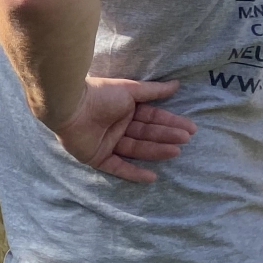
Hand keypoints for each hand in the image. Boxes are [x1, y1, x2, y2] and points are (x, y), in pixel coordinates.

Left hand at [50, 77, 195, 182]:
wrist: (71, 106)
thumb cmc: (100, 94)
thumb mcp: (129, 90)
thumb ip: (153, 90)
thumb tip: (177, 84)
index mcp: (123, 110)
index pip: (151, 118)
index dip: (170, 122)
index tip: (190, 129)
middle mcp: (117, 126)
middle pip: (146, 134)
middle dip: (166, 136)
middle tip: (186, 139)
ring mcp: (107, 143)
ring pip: (136, 149)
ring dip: (156, 150)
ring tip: (176, 151)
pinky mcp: (97, 157)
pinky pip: (118, 168)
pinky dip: (134, 173)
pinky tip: (152, 177)